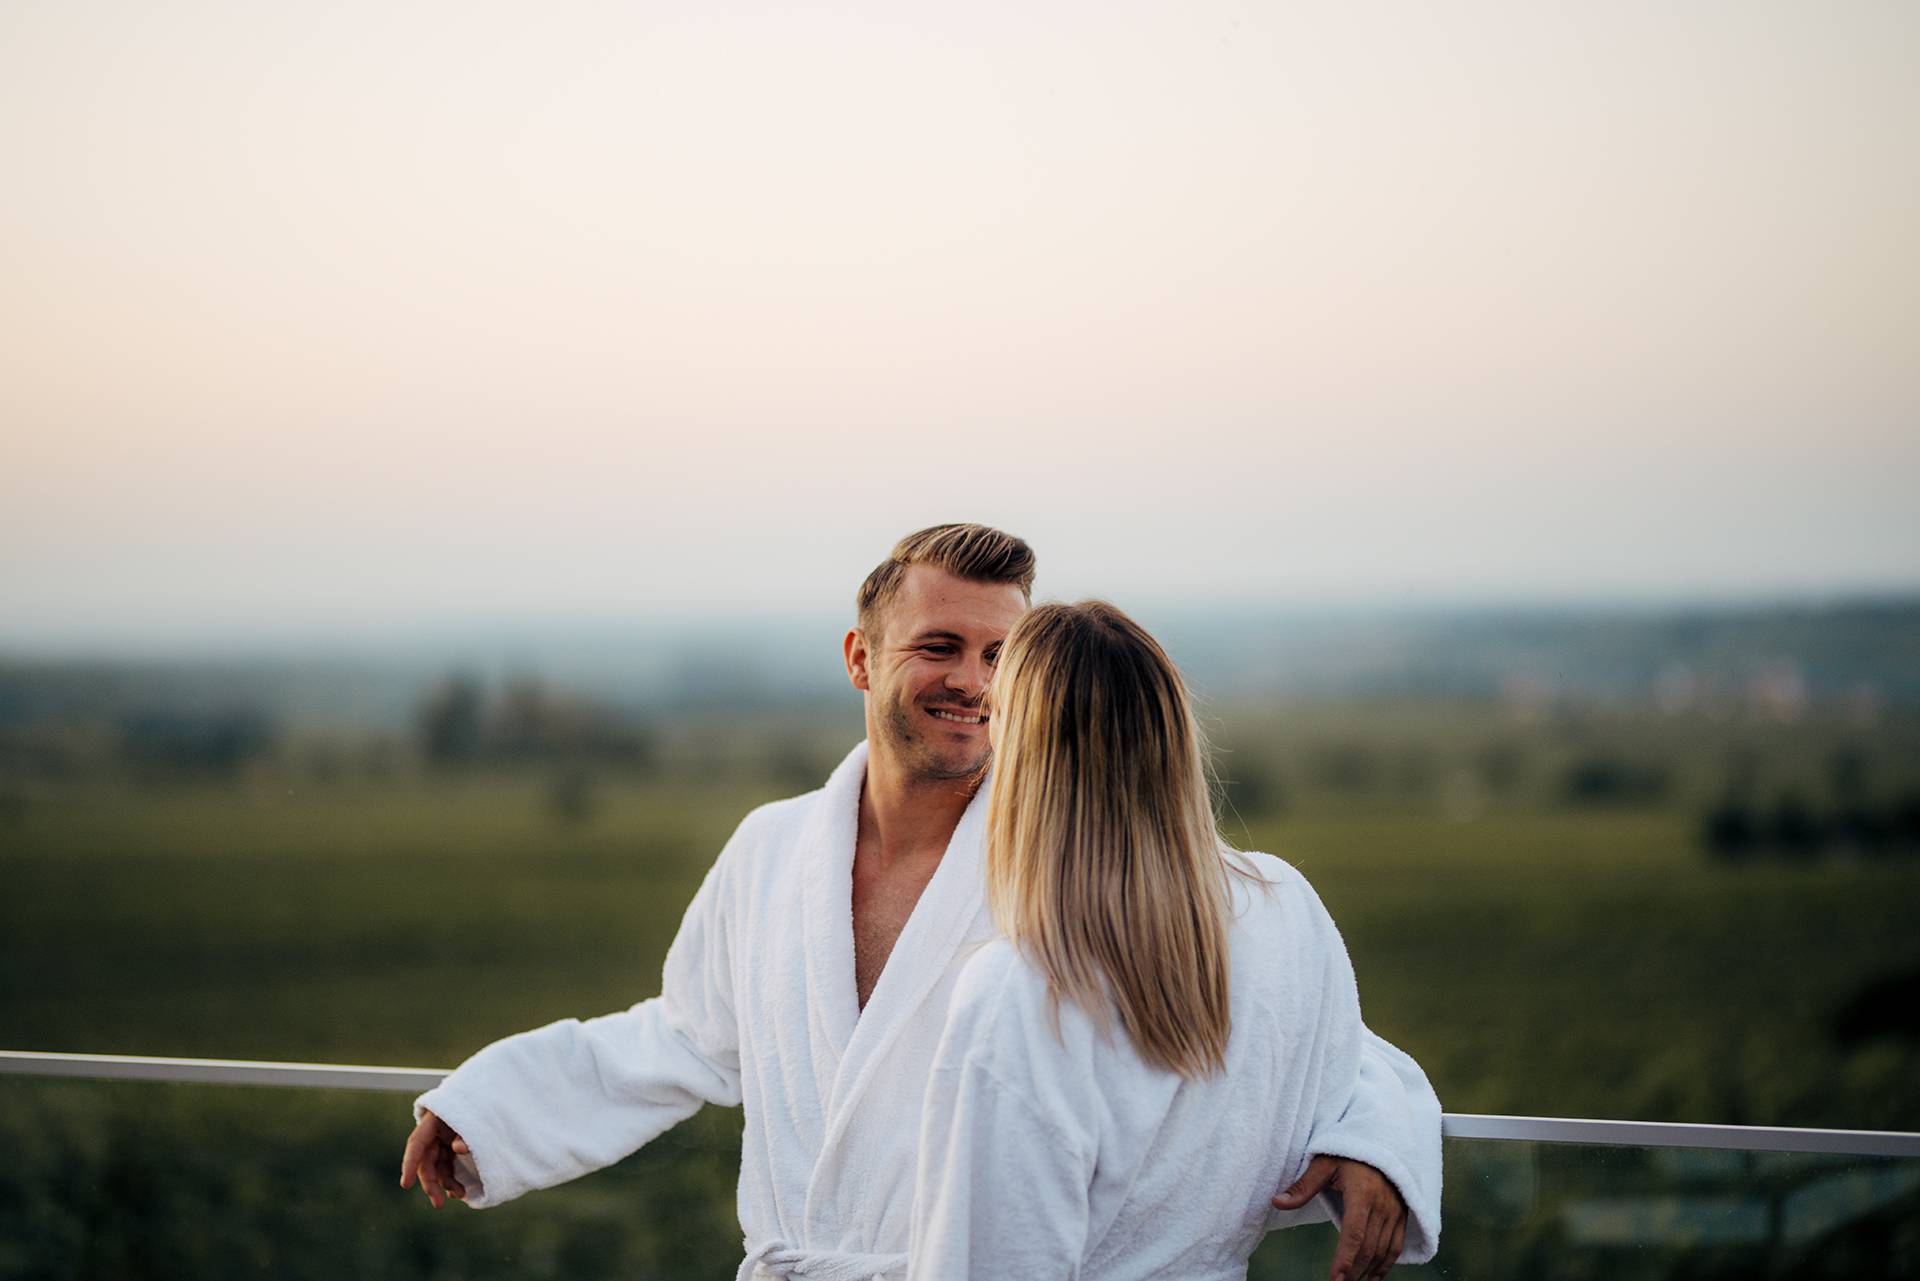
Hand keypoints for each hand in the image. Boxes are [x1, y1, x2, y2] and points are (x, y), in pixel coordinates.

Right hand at [399, 1107, 469, 1207]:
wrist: (487, 1099)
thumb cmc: (479, 1104)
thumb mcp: (472, 1115)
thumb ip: (465, 1132)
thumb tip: (458, 1148)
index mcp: (432, 1121)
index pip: (416, 1143)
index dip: (409, 1164)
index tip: (406, 1184)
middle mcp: (434, 1134)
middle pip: (426, 1162)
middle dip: (431, 1184)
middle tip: (438, 1204)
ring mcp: (442, 1142)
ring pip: (437, 1168)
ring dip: (446, 1184)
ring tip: (461, 1195)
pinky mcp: (450, 1149)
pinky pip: (447, 1168)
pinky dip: (452, 1180)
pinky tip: (458, 1191)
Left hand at [1272, 1155, 1406, 1280]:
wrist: (1383, 1140)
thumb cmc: (1348, 1152)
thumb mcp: (1323, 1163)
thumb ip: (1302, 1186)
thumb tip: (1277, 1202)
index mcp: (1362, 1192)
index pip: (1354, 1233)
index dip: (1344, 1259)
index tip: (1334, 1279)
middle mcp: (1382, 1205)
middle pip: (1368, 1247)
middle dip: (1353, 1271)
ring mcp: (1395, 1212)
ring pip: (1383, 1251)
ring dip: (1368, 1272)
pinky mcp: (1402, 1216)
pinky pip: (1396, 1246)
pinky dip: (1385, 1265)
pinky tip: (1372, 1277)